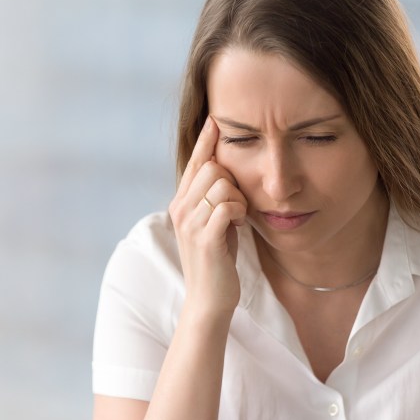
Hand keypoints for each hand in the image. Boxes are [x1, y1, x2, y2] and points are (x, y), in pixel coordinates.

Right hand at [168, 116, 247, 314]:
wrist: (209, 299)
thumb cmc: (217, 259)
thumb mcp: (214, 222)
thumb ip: (214, 199)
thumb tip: (225, 173)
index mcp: (181, 202)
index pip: (195, 162)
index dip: (206, 140)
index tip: (216, 120)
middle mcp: (181, 209)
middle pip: (212, 168)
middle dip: (233, 181)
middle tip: (237, 205)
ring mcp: (190, 223)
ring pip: (221, 184)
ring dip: (238, 198)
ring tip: (237, 218)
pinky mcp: (204, 239)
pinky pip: (227, 206)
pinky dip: (238, 212)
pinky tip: (238, 225)